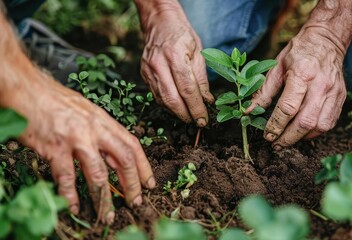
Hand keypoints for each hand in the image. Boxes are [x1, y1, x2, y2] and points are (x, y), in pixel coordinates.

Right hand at [12, 73, 155, 223]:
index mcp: (103, 120)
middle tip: (135, 202)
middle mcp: (95, 129)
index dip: (144, 166)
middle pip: (124, 160)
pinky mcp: (54, 148)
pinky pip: (67, 178)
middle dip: (132, 184)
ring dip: (104, 198)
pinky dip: (71, 196)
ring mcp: (76, 139)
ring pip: (98, 174)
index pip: (133, 145)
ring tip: (107, 214)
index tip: (149, 183)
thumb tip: (113, 154)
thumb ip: (100, 130)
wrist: (25, 88)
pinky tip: (74, 207)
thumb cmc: (52, 98)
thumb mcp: (85, 110)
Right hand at [138, 2, 213, 125]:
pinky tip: (178, 107)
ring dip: (176, 112)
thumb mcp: (198, 52)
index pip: (187, 89)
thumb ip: (201, 78)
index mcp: (174, 56)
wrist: (159, 22)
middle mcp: (158, 64)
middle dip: (186, 114)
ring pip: (162, 100)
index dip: (196, 107)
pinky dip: (168, 104)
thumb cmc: (182, 34)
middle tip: (197, 122)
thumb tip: (207, 100)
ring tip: (189, 117)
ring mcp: (148, 70)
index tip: (204, 119)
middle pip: (172, 99)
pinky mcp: (144, 74)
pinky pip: (156, 95)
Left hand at [248, 27, 345, 148]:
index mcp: (302, 74)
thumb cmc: (299, 52)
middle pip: (305, 122)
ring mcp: (334, 92)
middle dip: (288, 138)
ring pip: (320, 126)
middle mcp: (321, 85)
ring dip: (302, 138)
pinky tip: (303, 132)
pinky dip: (315, 132)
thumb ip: (264, 91)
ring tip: (289, 139)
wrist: (327, 40)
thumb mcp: (276, 66)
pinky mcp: (341, 98)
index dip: (276, 125)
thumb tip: (250, 111)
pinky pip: (330, 123)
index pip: (288, 108)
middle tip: (276, 144)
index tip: (267, 135)